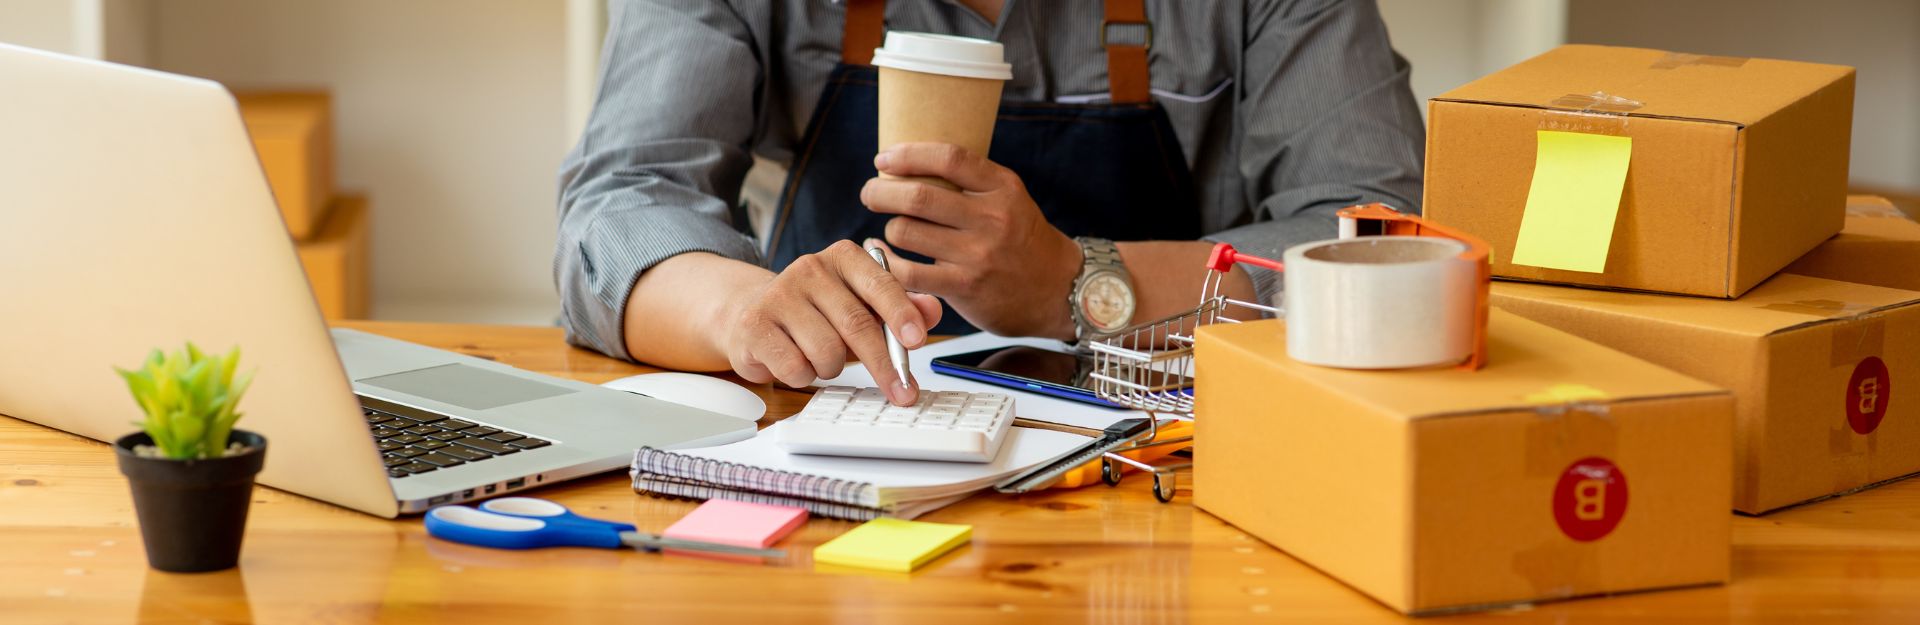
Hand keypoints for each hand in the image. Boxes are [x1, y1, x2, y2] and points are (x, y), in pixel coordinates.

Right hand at [716, 240, 941, 404]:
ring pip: (827, 352)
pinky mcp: (754, 325)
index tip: (917, 341)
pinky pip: (796, 368)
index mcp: (844, 257)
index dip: (901, 314)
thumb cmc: (819, 313)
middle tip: (902, 392)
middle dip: (884, 365)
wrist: (754, 314)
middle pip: (856, 324)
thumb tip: (932, 311)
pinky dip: (805, 375)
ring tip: (823, 357)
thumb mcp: (863, 306)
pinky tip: (796, 360)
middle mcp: (810, 268)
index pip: (880, 284)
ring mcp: (778, 295)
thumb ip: (901, 308)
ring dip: (834, 368)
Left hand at [860, 143, 1081, 339]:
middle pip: (918, 195)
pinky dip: (886, 261)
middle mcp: (992, 217)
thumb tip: (910, 164)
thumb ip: (971, 183)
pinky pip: (909, 272)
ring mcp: (978, 254)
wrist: (1058, 290)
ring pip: (907, 231)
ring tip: (891, 229)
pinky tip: (881, 256)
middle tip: (870, 192)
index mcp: (1003, 187)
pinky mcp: (965, 287)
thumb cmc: (1022, 241)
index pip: (949, 157)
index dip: (908, 155)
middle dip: (881, 191)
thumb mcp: (1010, 199)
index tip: (884, 159)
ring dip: (889, 228)